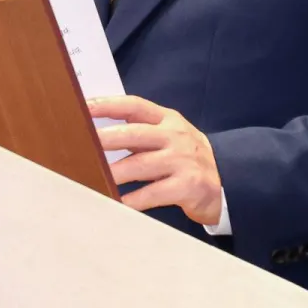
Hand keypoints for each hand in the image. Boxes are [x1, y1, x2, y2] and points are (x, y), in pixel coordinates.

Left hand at [88, 95, 222, 226]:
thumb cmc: (184, 157)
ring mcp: (182, 161)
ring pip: (140, 166)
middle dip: (104, 139)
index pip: (134, 105)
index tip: (84, 106)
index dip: (108, 104)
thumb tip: (95, 131)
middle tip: (80, 144)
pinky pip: (154, 193)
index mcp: (167, 119)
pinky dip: (133, 200)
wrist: (227, 180)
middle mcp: (175, 136)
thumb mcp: (168, 135)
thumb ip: (139, 130)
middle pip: (134, 134)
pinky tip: (117, 202)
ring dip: (113, 173)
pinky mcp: (188, 186)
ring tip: (91, 177)